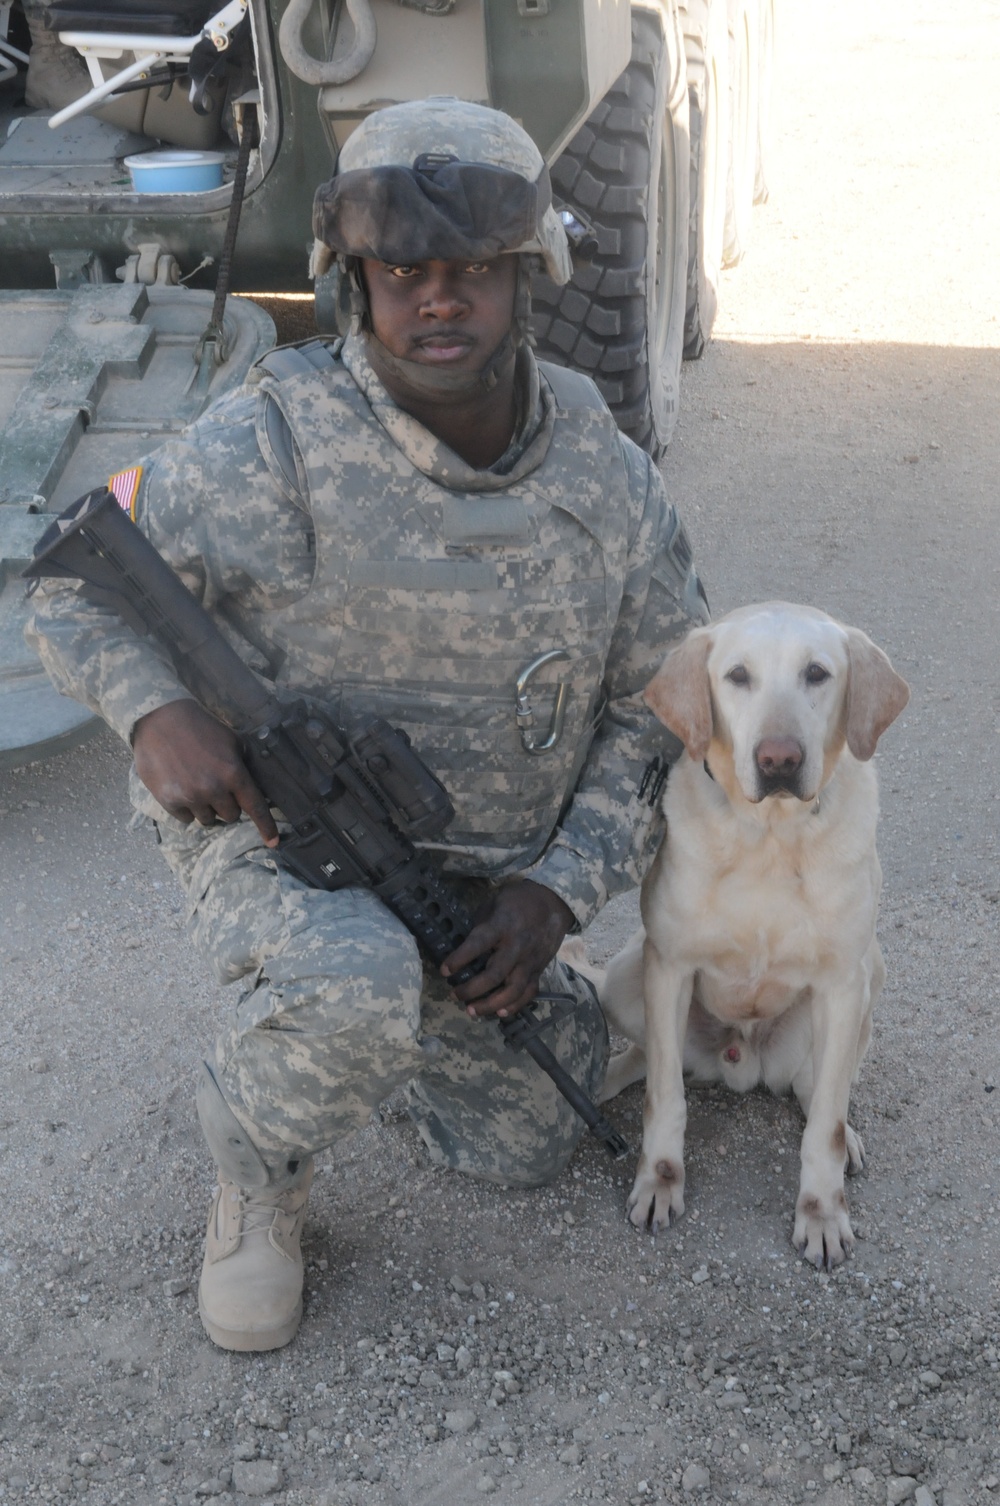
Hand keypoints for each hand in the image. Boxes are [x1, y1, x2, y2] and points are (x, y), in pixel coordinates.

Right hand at [132, 699, 278, 846]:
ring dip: (206, 808)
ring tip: (196, 785)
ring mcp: (190, 797)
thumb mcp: (230, 741)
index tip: (273, 842)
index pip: (255, 807)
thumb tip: (253, 787)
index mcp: (234, 773)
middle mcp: (214, 789)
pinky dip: (186, 808)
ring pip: (208, 820)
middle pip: (231, 816)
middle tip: (216, 787)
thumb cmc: (199, 728)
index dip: (266, 827)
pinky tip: (181, 787)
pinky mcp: (169, 801)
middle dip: (227, 805)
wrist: (160, 720)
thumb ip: (242, 765)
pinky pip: (186, 819)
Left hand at [440, 879, 574, 1019]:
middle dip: (472, 989)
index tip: (444, 971)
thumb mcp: (494, 903)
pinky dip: (515, 1006)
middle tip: (455, 994)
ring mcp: (530, 960)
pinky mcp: (539, 969)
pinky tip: (499, 1012)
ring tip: (472, 1010)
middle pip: (495, 975)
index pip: (478, 944)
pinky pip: (529, 993)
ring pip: (512, 990)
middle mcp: (517, 946)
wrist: (553, 902)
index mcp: (502, 925)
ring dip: (491, 1004)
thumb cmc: (518, 900)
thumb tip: (465, 947)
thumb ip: (481, 926)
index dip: (459, 959)